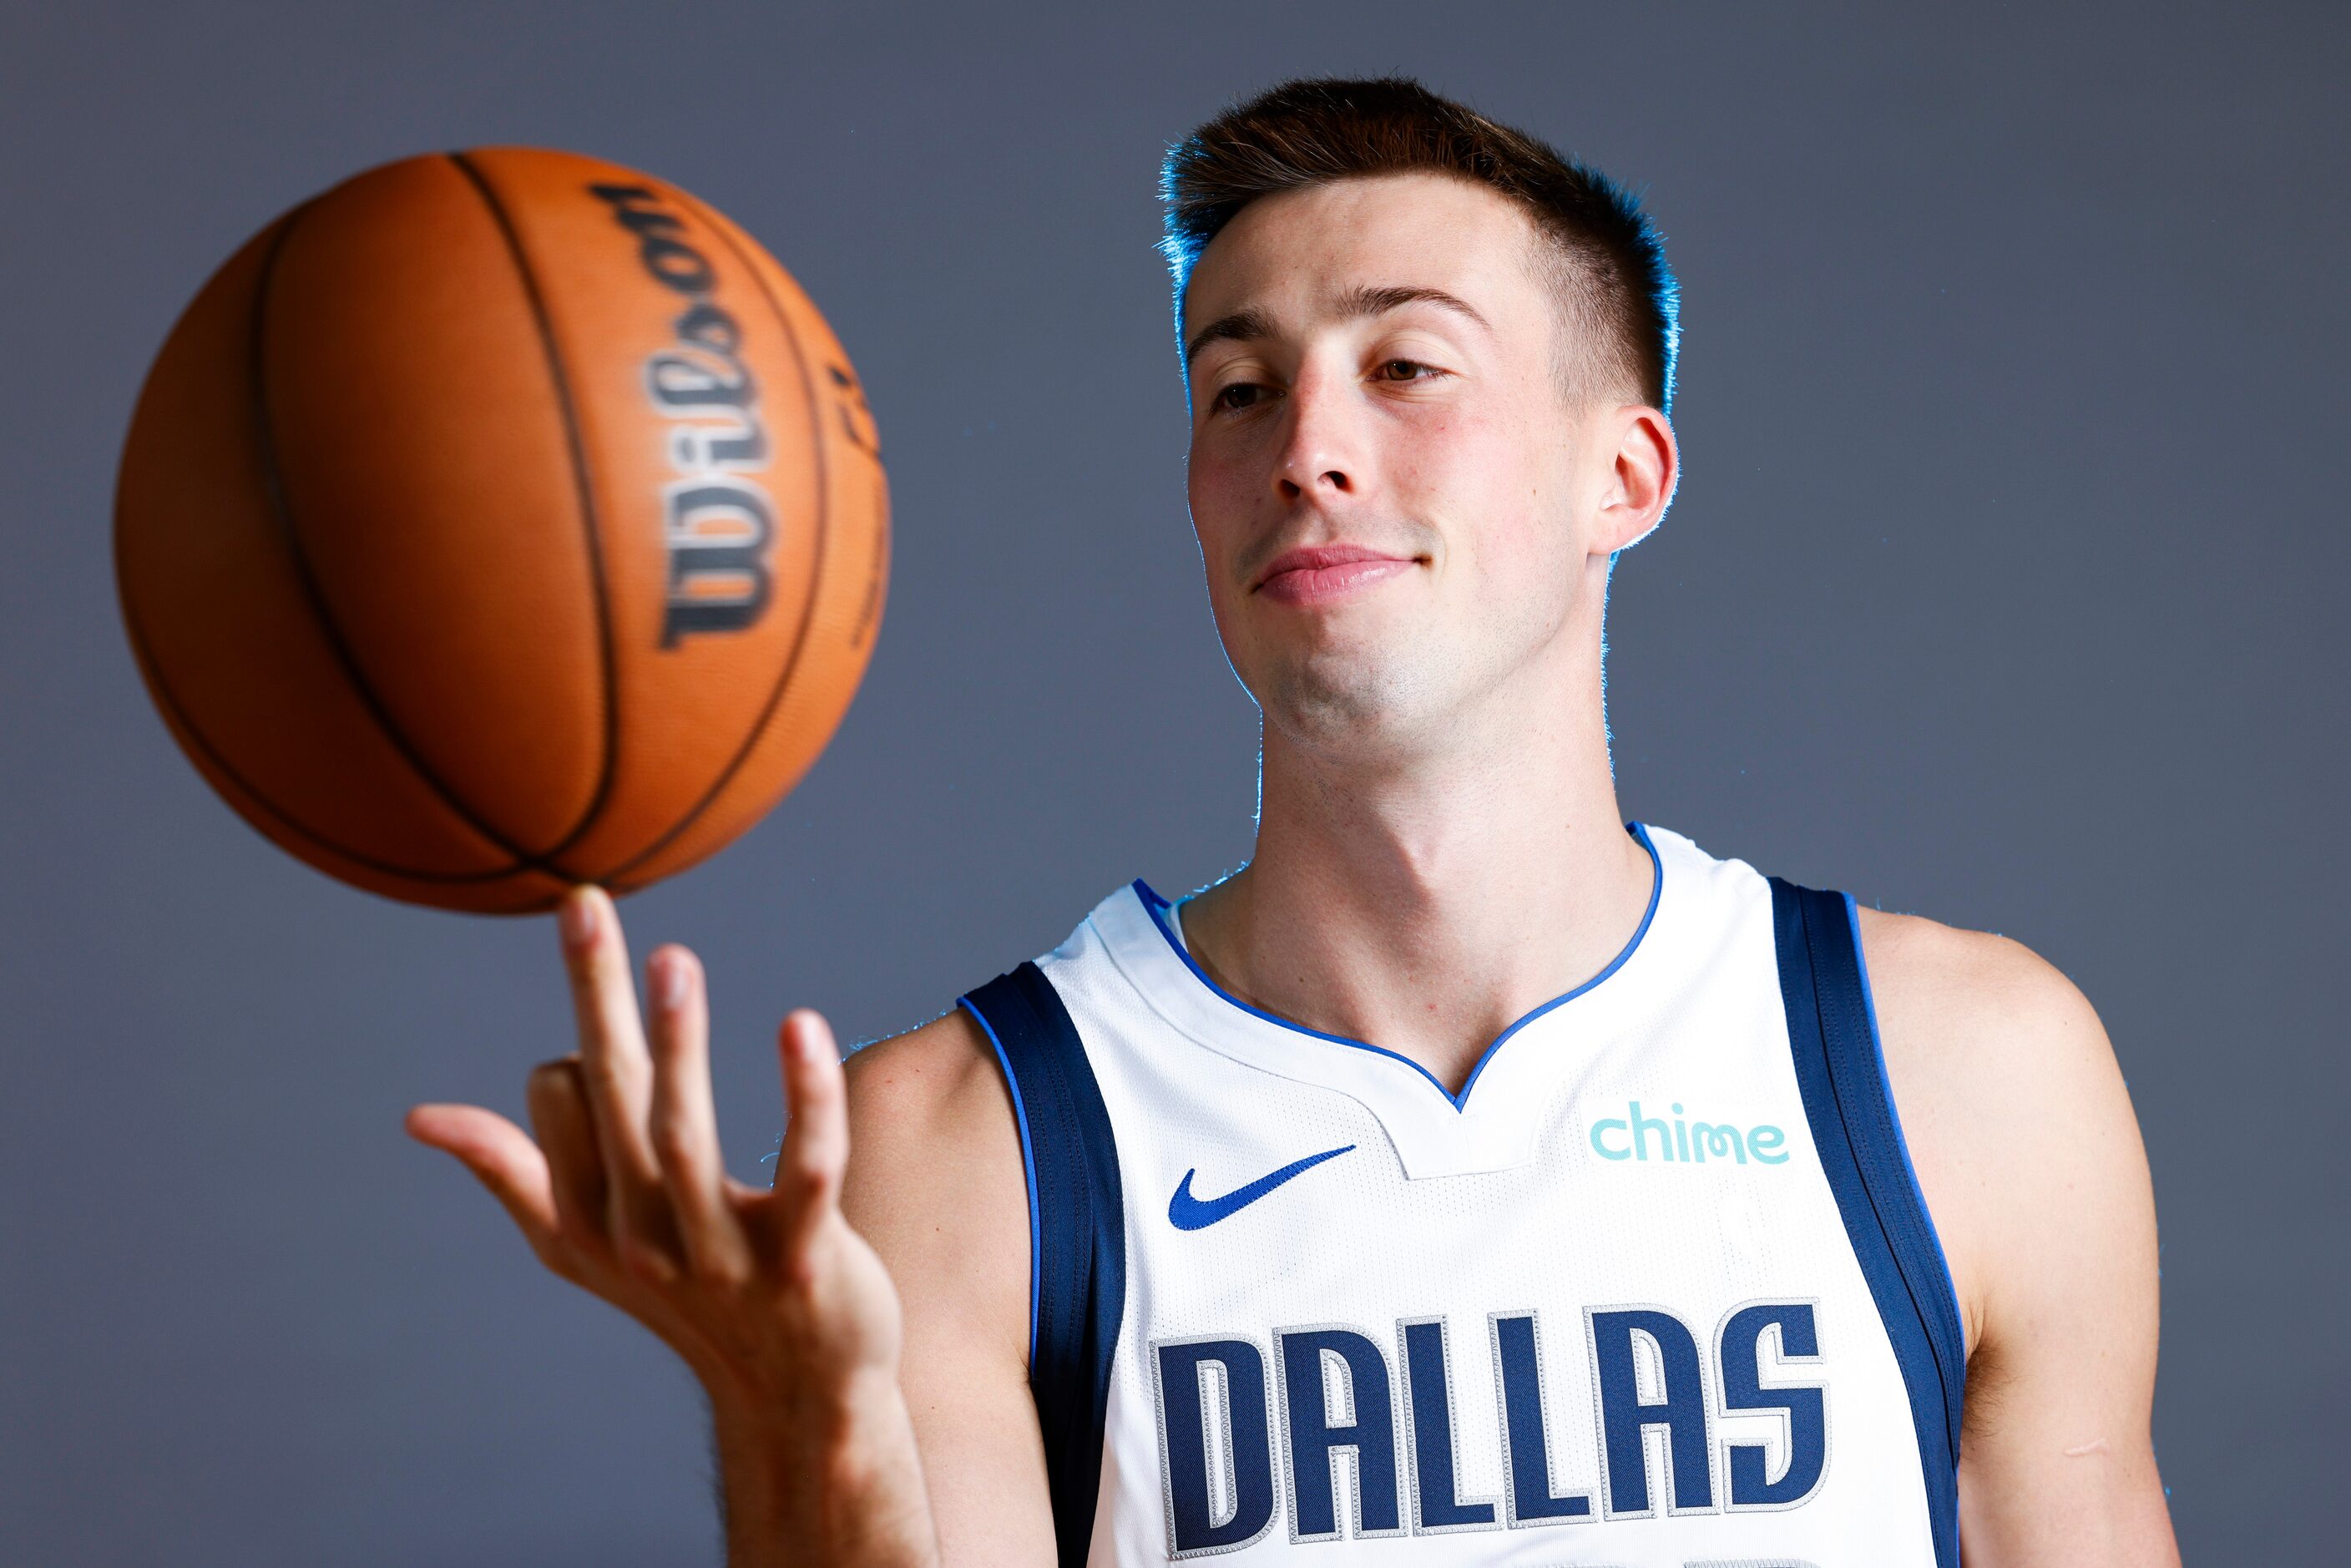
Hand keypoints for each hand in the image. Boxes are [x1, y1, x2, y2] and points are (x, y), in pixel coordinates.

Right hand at [405, 886, 936, 1563]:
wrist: (797, 1397)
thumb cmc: (689, 1303)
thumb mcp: (585, 1249)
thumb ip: (513, 1173)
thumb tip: (420, 1116)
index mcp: (591, 1221)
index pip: (559, 1101)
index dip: (578, 1056)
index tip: (611, 1050)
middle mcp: (644, 1237)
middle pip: (610, 1096)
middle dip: (595, 997)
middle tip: (583, 901)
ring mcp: (722, 1252)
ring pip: (686, 1135)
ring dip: (678, 1044)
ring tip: (672, 958)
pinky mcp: (803, 1258)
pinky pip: (806, 1168)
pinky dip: (804, 1099)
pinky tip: (801, 1025)